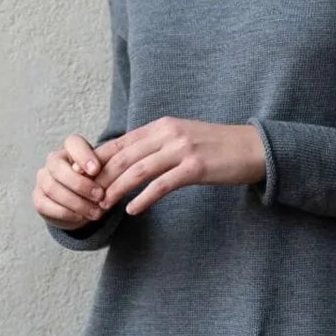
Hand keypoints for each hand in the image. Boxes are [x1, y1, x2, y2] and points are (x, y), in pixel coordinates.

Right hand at [33, 131, 111, 226]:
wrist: (83, 207)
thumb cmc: (97, 185)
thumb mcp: (106, 175)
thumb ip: (109, 168)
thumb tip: (120, 165)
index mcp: (71, 149)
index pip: (72, 143)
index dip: (83, 155)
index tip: (96, 170)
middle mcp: (53, 161)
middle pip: (57, 166)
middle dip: (80, 183)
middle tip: (100, 196)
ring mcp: (43, 179)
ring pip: (52, 187)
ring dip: (76, 202)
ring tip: (96, 213)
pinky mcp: (38, 199)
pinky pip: (46, 205)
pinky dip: (65, 213)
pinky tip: (81, 218)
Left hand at [91, 119, 265, 215]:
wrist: (253, 148)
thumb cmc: (217, 148)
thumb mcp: (182, 138)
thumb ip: (157, 145)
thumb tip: (130, 159)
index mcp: (161, 125)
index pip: (121, 143)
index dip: (98, 161)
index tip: (83, 179)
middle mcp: (168, 133)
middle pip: (124, 157)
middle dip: (102, 179)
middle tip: (86, 198)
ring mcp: (181, 149)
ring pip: (139, 170)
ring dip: (117, 190)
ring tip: (103, 207)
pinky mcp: (195, 167)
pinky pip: (162, 184)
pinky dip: (144, 198)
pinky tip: (132, 210)